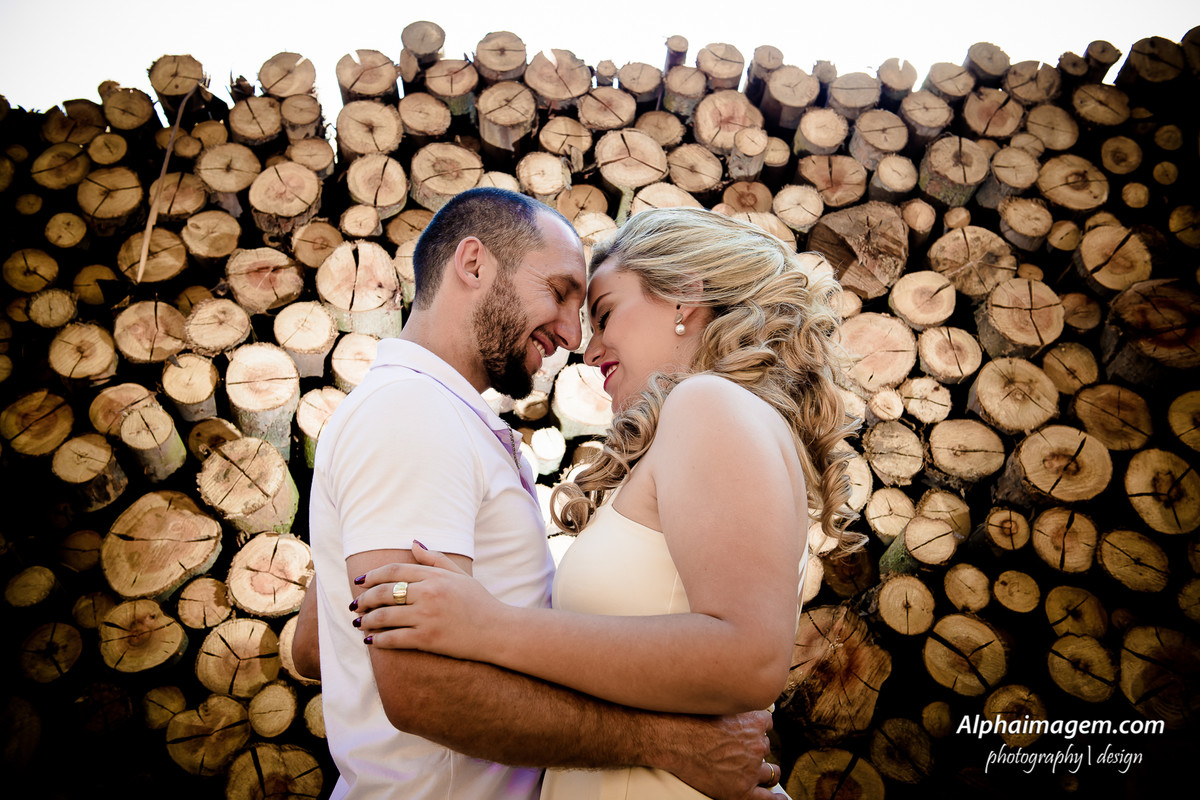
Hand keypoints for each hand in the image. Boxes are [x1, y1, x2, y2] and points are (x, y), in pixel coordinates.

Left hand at [350, 545, 503, 661]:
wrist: (498, 631)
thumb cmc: (479, 602)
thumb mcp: (459, 575)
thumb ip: (434, 559)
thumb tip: (413, 543)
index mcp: (435, 576)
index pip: (394, 571)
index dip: (372, 575)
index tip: (359, 582)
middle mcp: (428, 594)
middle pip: (384, 592)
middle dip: (363, 599)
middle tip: (354, 605)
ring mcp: (427, 617)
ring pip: (384, 616)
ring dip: (366, 621)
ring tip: (358, 624)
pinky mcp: (428, 639)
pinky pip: (394, 639)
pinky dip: (378, 640)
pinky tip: (371, 641)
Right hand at [668, 710, 788, 798]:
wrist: (673, 741)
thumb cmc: (688, 720)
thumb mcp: (717, 703)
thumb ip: (732, 705)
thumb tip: (734, 700)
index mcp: (754, 722)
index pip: (766, 724)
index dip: (757, 729)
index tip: (752, 731)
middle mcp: (757, 745)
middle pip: (765, 747)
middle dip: (755, 750)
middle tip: (740, 751)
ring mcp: (751, 769)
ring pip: (770, 772)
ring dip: (766, 772)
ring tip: (757, 773)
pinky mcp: (742, 790)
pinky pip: (768, 798)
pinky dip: (775, 799)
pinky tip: (777, 799)